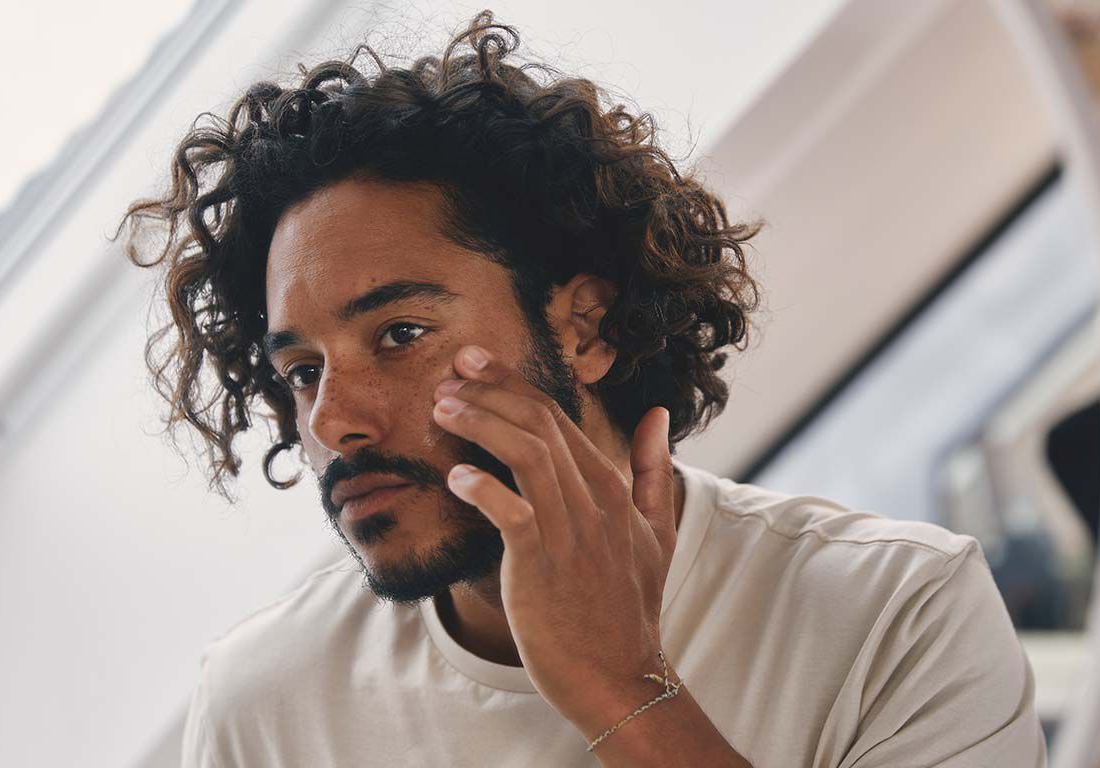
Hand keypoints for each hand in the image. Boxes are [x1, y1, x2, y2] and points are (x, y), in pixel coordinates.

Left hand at [432, 344, 678, 732]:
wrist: (619, 677)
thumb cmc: (628, 607)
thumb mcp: (658, 533)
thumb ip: (654, 471)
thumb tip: (658, 414)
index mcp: (612, 488)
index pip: (559, 417)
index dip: (513, 384)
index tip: (475, 363)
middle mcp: (594, 501)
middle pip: (540, 424)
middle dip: (491, 390)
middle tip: (450, 372)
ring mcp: (571, 532)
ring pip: (526, 455)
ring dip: (481, 424)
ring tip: (441, 410)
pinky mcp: (543, 566)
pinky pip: (512, 513)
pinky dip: (483, 488)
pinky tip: (455, 476)